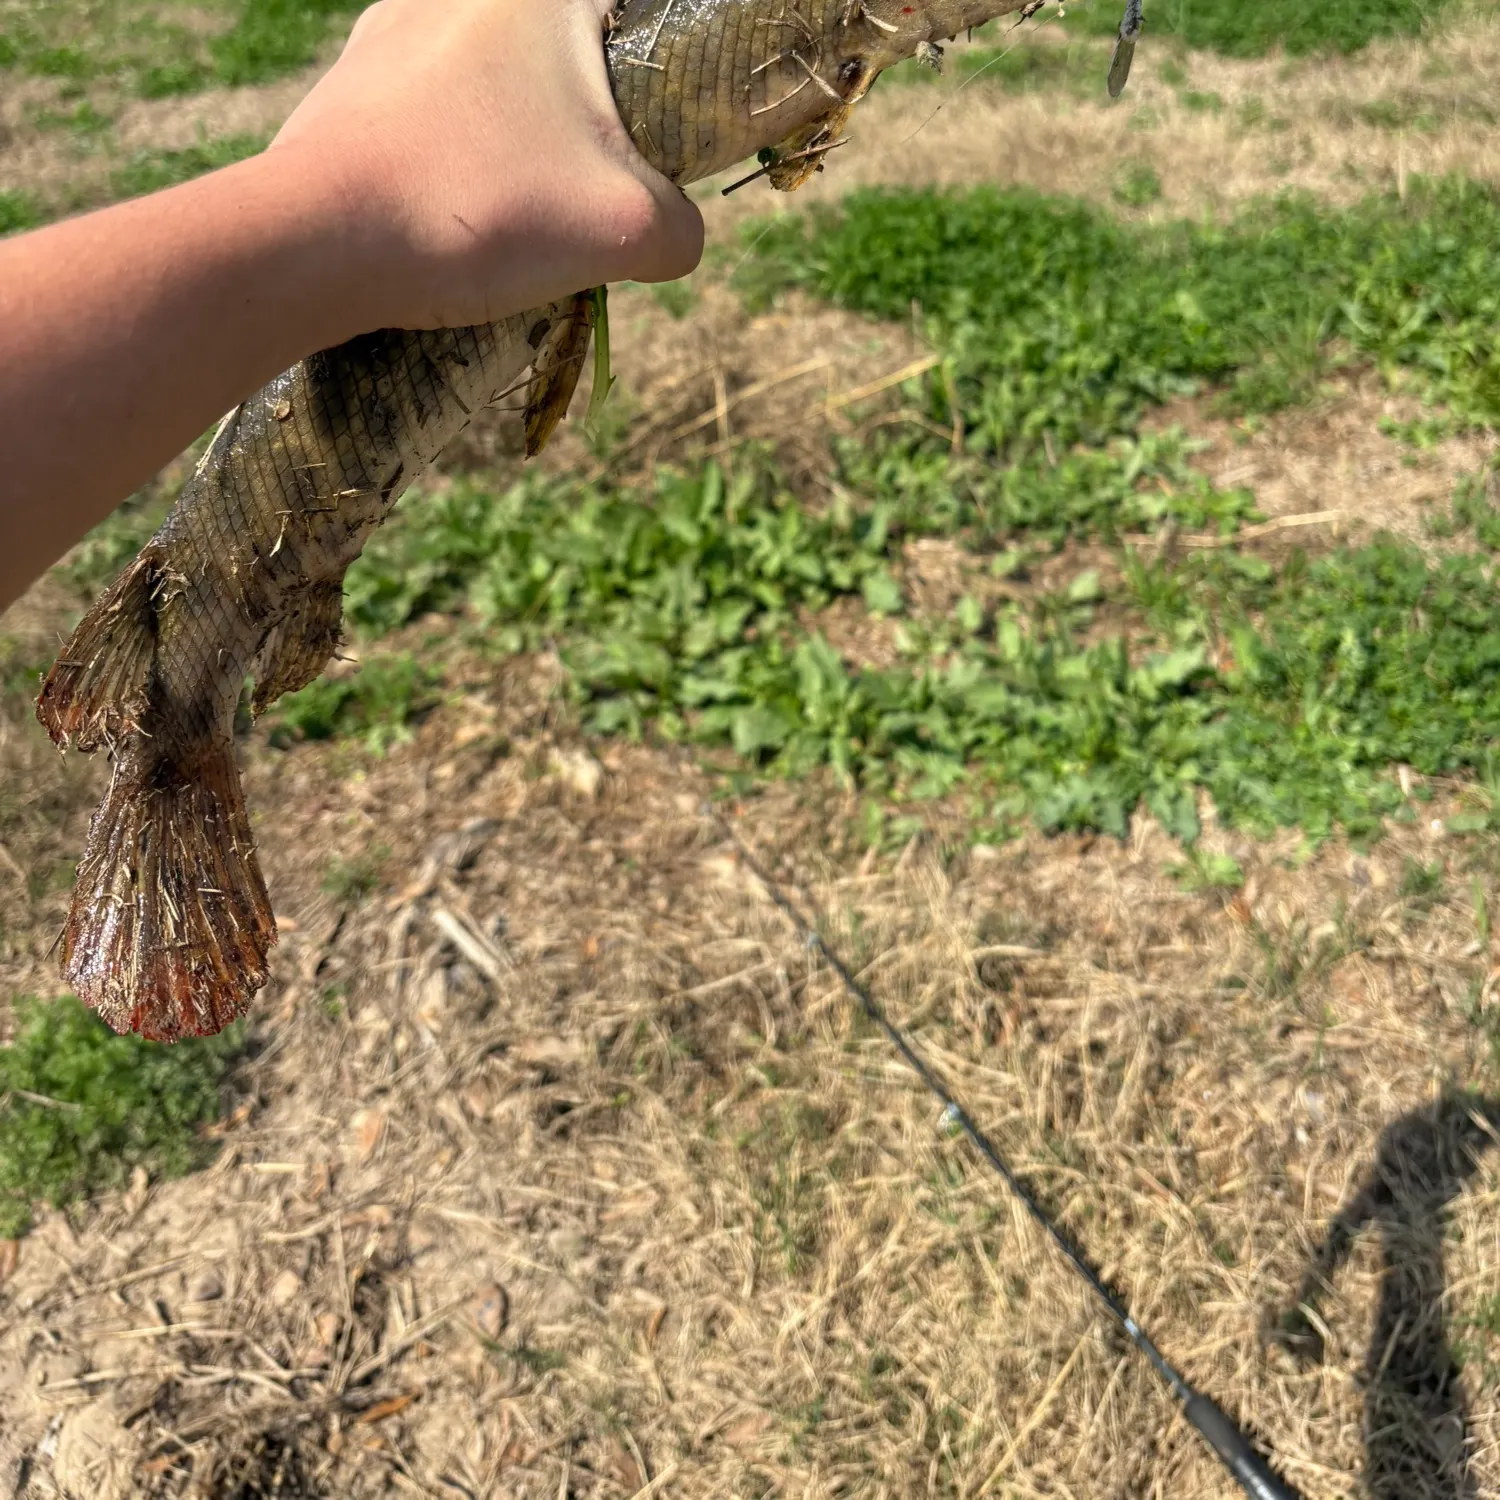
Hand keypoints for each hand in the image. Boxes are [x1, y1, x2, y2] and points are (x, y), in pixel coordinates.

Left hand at [270, 0, 704, 329]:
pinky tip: (446, 226)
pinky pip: (430, 124)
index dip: (659, 102)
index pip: (636, 27)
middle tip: (578, 212)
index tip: (648, 168)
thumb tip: (675, 237)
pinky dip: (451, 171)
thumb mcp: (629, 230)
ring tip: (506, 229)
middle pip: (567, 71)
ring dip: (515, 159)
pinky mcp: (348, 83)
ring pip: (494, 99)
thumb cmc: (487, 209)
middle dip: (584, 143)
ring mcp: (393, 29)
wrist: (320, 240)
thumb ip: (681, 229)